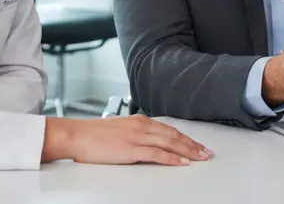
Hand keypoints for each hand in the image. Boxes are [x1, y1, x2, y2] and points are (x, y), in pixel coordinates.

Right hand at [42, 115, 214, 165]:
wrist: (76, 135)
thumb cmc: (93, 135)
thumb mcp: (119, 130)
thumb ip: (135, 134)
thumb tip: (148, 143)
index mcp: (139, 120)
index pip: (169, 129)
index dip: (186, 138)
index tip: (198, 145)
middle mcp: (141, 126)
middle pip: (174, 135)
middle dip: (193, 145)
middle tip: (207, 153)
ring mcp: (137, 137)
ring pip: (169, 143)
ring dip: (188, 151)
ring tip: (201, 158)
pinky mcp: (131, 149)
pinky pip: (157, 154)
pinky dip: (172, 158)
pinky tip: (182, 163)